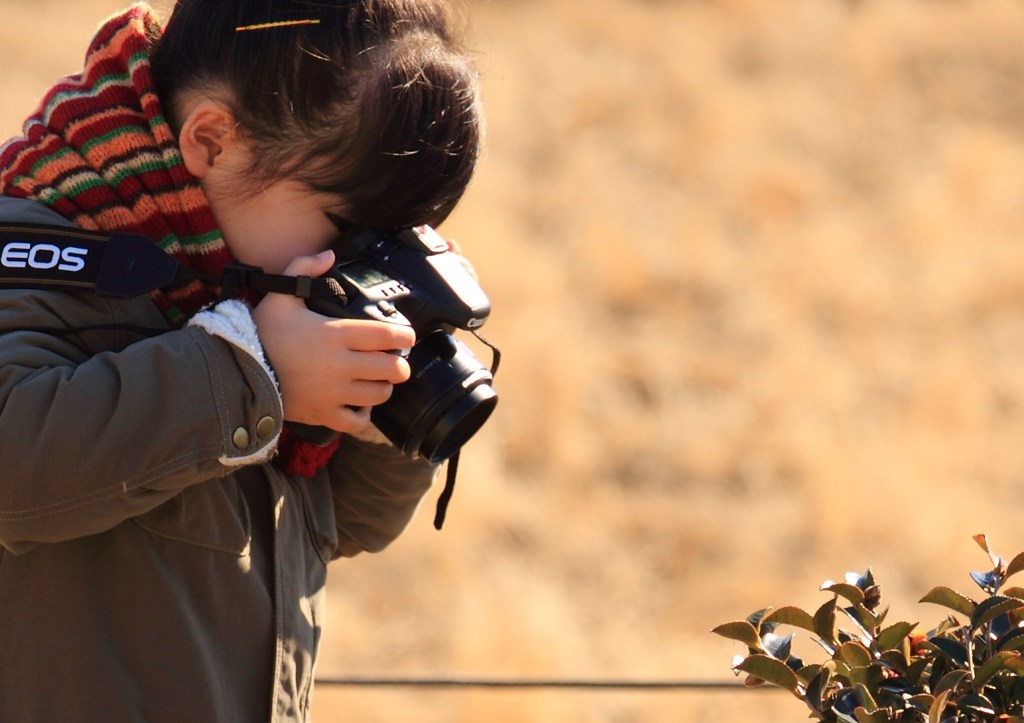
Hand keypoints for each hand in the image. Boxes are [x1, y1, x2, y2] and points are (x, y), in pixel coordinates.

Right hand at [252, 250, 415, 432]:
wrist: (235, 373)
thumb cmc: (260, 333)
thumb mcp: (279, 296)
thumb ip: (303, 269)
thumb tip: (329, 253)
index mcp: (335, 334)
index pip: (386, 336)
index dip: (405, 335)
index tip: (407, 335)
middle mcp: (340, 365)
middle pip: (392, 369)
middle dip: (400, 364)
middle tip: (395, 360)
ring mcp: (333, 393)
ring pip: (379, 395)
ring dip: (384, 387)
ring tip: (377, 379)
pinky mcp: (323, 414)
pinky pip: (356, 422)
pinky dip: (364, 415)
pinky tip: (360, 404)